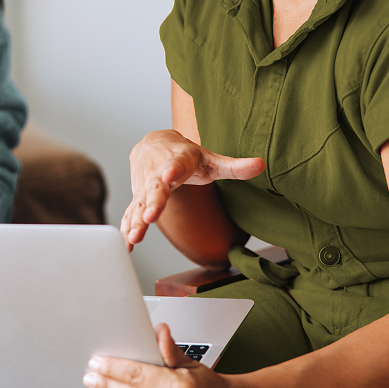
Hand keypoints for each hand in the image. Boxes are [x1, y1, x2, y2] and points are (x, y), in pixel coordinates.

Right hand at [122, 130, 262, 249]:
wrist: (154, 144)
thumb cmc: (186, 155)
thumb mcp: (210, 158)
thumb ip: (233, 166)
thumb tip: (260, 165)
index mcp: (177, 160)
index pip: (175, 165)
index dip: (172, 170)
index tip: (168, 175)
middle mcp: (157, 173)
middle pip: (154, 188)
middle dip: (151, 202)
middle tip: (149, 216)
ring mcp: (144, 186)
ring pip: (138, 203)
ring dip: (136, 220)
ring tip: (134, 237)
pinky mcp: (138, 197)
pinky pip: (131, 212)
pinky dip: (128, 226)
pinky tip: (127, 243)